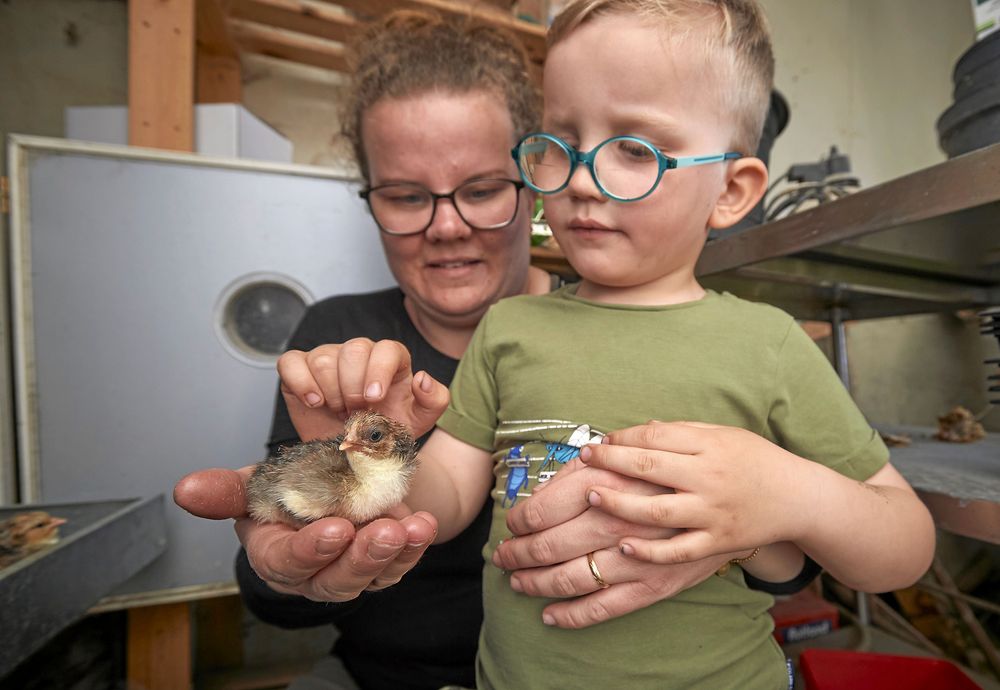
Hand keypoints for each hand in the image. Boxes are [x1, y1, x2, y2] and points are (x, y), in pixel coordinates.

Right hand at [174, 467, 438, 598]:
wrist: (323, 490)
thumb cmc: (283, 492)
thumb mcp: (253, 485)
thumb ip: (224, 491)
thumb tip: (185, 489)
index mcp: (275, 556)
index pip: (289, 562)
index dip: (311, 549)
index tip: (335, 529)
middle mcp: (314, 573)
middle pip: (337, 579)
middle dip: (362, 557)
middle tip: (385, 531)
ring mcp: (350, 572)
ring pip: (373, 575)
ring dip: (396, 553)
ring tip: (414, 528)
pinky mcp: (381, 565)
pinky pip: (400, 563)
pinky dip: (414, 546)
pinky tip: (424, 526)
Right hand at [277, 338, 449, 441]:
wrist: (355, 454)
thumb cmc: (386, 432)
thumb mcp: (418, 420)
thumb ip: (434, 399)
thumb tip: (422, 378)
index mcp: (390, 360)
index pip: (386, 349)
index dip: (379, 371)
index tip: (373, 399)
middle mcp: (359, 353)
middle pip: (354, 349)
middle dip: (354, 386)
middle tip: (355, 412)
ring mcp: (328, 358)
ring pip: (324, 357)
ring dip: (331, 392)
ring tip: (338, 412)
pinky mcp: (300, 368)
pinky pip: (291, 362)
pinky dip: (301, 382)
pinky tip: (315, 402)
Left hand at [492, 459, 727, 627]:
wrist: (746, 494)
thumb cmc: (685, 465)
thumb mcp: (637, 448)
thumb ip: (595, 462)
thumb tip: (552, 476)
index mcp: (607, 483)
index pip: (543, 509)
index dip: (518, 520)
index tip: (511, 523)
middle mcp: (616, 521)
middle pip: (548, 545)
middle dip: (517, 554)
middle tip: (501, 556)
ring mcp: (636, 557)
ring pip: (569, 578)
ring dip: (536, 584)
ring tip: (517, 582)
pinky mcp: (654, 583)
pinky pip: (605, 607)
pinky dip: (573, 615)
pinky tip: (550, 615)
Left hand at [580, 420, 807, 563]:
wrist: (798, 497)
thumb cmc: (754, 460)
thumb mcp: (721, 435)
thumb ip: (679, 433)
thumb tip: (638, 430)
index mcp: (708, 446)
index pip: (655, 438)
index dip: (622, 438)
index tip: (598, 442)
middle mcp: (708, 478)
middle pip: (650, 469)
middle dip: (611, 463)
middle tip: (585, 460)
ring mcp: (712, 513)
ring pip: (657, 512)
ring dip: (620, 504)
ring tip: (593, 496)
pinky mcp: (717, 543)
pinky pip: (679, 551)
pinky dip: (651, 551)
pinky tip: (624, 546)